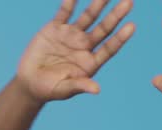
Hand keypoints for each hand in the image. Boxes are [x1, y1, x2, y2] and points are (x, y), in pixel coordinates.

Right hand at [16, 0, 136, 102]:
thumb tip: (97, 89)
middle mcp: (84, 47)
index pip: (109, 48)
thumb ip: (80, 86)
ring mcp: (71, 36)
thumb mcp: (64, 90)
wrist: (30, 82)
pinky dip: (70, 2)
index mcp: (90, 62)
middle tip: (129, 2)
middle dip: (115, 15)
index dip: (120, 38)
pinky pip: (65, 12)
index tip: (132, 26)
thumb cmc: (49, 89)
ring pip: (88, 17)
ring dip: (98, 4)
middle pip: (103, 29)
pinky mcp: (56, 28)